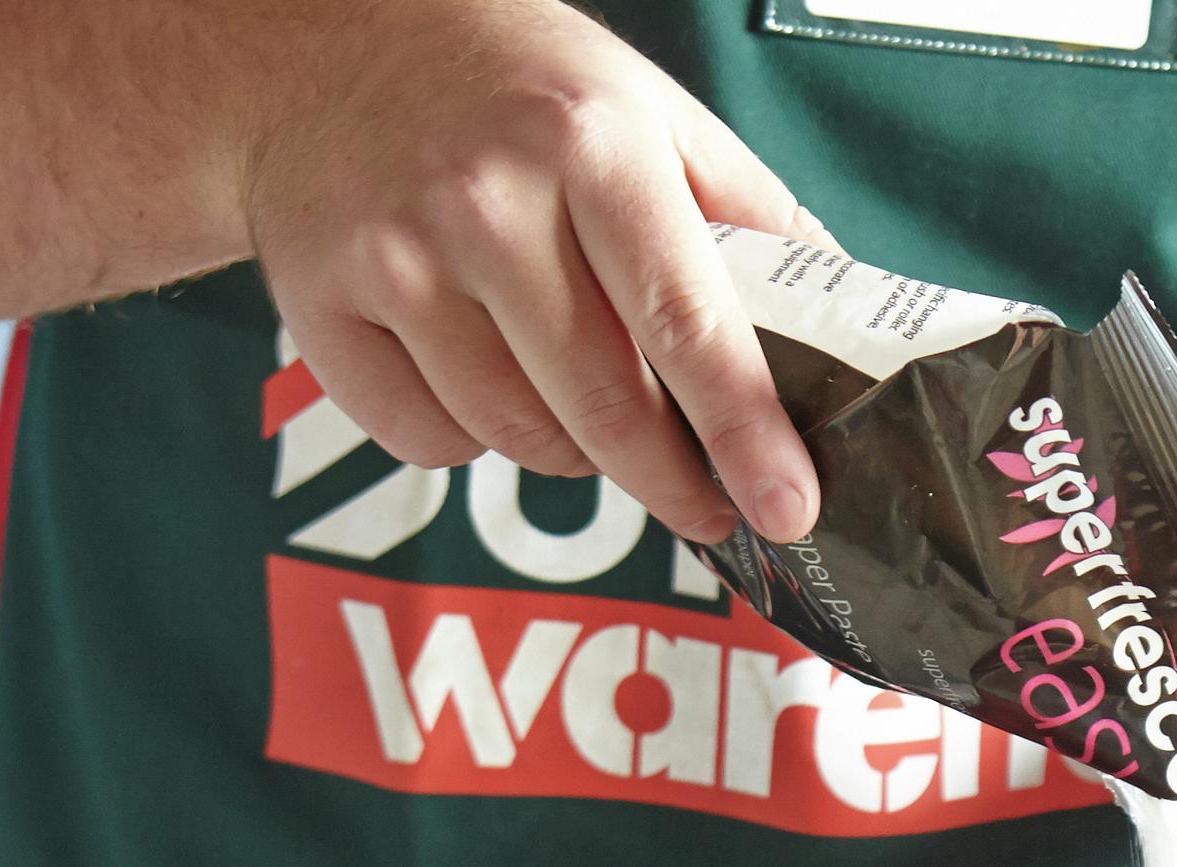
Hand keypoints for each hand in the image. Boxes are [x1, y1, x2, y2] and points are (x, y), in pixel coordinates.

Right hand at [242, 0, 821, 543]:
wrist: (324, 47)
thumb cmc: (520, 91)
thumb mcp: (653, 118)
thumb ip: (755, 222)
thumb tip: (854, 335)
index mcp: (591, 145)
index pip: (686, 321)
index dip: (745, 432)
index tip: (789, 509)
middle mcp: (485, 201)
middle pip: (605, 408)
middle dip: (676, 482)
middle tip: (713, 508)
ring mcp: (393, 258)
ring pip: (518, 439)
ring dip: (573, 450)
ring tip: (584, 399)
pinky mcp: (322, 307)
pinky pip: (427, 441)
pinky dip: (471, 436)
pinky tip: (482, 372)